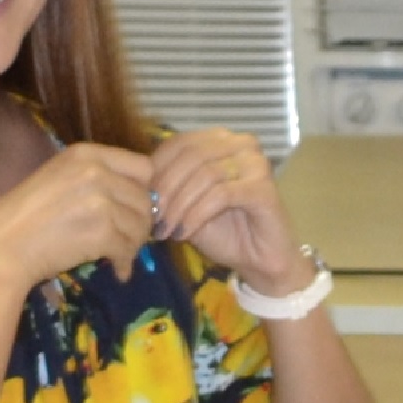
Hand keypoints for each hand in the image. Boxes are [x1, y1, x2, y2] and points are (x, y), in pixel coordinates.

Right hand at [0, 142, 157, 301]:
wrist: (3, 245)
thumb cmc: (26, 215)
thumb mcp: (61, 178)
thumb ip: (98, 178)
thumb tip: (143, 197)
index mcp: (87, 153)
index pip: (143, 167)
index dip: (142, 190)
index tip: (130, 208)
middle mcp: (97, 171)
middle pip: (146, 198)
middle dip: (139, 222)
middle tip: (126, 239)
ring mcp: (100, 200)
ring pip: (141, 224)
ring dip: (133, 244)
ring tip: (118, 254)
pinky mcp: (101, 231)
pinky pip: (129, 249)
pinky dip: (125, 263)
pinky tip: (117, 270)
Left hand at [141, 125, 306, 289]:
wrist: (258, 261)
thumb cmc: (223, 231)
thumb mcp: (186, 204)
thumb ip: (169, 186)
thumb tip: (138, 179)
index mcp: (220, 140)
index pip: (179, 143)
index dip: (156, 170)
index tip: (142, 200)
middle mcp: (241, 144)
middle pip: (191, 156)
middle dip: (166, 189)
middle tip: (153, 218)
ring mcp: (256, 164)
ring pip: (205, 174)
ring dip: (179, 205)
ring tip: (167, 230)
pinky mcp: (264, 188)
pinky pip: (220, 195)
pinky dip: (197, 214)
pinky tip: (184, 232)